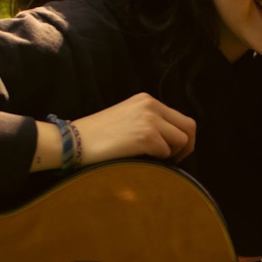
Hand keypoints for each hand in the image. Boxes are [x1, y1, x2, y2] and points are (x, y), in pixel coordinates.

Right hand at [73, 92, 196, 165]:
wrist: (73, 141)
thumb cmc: (97, 136)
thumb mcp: (127, 118)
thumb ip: (149, 122)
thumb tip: (173, 140)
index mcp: (147, 100)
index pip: (181, 118)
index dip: (183, 137)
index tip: (174, 152)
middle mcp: (151, 105)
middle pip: (189, 127)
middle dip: (187, 147)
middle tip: (174, 160)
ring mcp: (149, 119)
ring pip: (182, 140)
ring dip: (174, 155)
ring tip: (157, 162)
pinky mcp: (145, 135)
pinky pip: (166, 152)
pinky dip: (158, 161)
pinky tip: (143, 161)